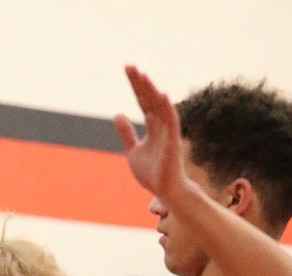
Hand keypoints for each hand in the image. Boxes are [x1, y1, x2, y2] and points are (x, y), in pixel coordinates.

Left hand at [114, 65, 186, 204]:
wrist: (165, 192)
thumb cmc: (152, 174)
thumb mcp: (133, 152)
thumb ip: (126, 134)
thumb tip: (118, 114)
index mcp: (152, 127)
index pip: (143, 101)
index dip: (135, 86)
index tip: (127, 69)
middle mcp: (161, 126)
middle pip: (150, 99)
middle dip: (140, 83)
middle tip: (129, 66)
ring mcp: (168, 133)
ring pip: (160, 107)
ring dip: (152, 91)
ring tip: (143, 76)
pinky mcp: (174, 142)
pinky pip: (172, 122)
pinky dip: (167, 108)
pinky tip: (162, 95)